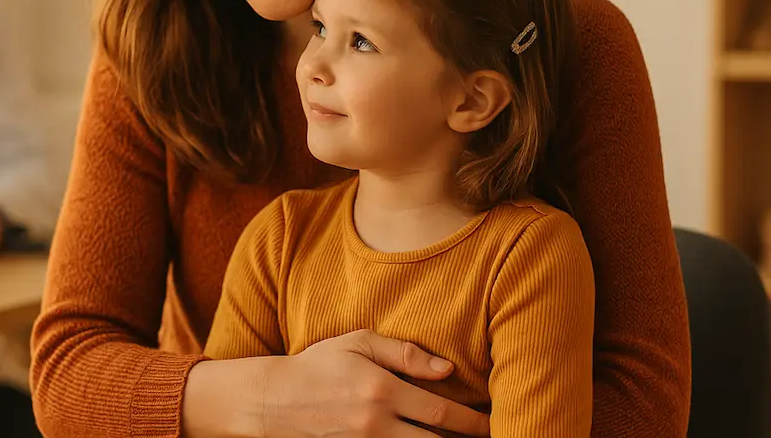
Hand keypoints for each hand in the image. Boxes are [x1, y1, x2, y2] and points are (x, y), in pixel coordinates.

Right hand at [259, 330, 488, 436]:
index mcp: (380, 389)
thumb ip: (404, 353)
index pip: (439, 412)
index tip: (494, 423)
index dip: (472, 422)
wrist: (276, 400)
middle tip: (490, 435)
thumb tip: (446, 370)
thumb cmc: (321, 363)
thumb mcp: (359, 343)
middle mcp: (375, 423)